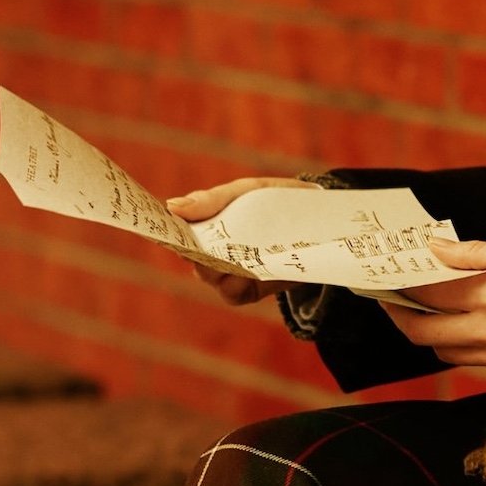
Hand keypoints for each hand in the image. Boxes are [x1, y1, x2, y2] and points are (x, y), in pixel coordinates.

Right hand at [166, 176, 314, 304]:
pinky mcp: (248, 289)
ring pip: (209, 277)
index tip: (166, 229)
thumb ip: (212, 200)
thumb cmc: (275, 200)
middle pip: (191, 257)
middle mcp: (211, 250)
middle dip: (197, 252)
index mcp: (205, 221)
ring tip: (235, 255)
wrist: (319, 221)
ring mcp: (228, 271)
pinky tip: (250, 271)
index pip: (177, 230)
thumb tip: (171, 206)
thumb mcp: (247, 191)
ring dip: (218, 268)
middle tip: (208, 244)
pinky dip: (237, 284)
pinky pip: (232, 293)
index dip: (169, 232)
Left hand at [390, 238, 485, 384]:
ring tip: (434, 315)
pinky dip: (469, 347)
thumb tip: (434, 249)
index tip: (393, 281)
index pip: (426, 296)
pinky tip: (476, 329)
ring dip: (435, 335)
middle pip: (424, 334)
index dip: (403, 289)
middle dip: (403, 319)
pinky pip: (478, 364)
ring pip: (447, 354)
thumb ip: (473, 253)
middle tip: (395, 305)